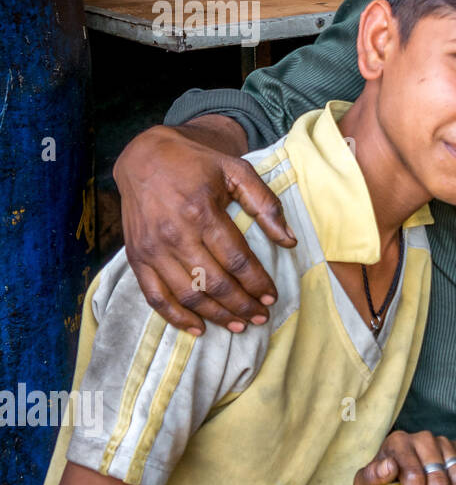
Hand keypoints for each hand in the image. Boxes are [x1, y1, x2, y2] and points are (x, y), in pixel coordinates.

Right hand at [114, 122, 294, 333]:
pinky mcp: (136, 257)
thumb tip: (289, 241)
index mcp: (201, 212)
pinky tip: (198, 328)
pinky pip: (155, 297)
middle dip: (242, 305)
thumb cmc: (197, 163)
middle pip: (214, 283)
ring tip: (240, 325)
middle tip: (262, 316)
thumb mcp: (237, 171)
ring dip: (217, 315)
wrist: (145, 155)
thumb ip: (266, 204)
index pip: (237, 260)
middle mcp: (174, 234)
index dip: (257, 283)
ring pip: (188, 295)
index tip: (272, 296)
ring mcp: (152, 249)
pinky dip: (176, 317)